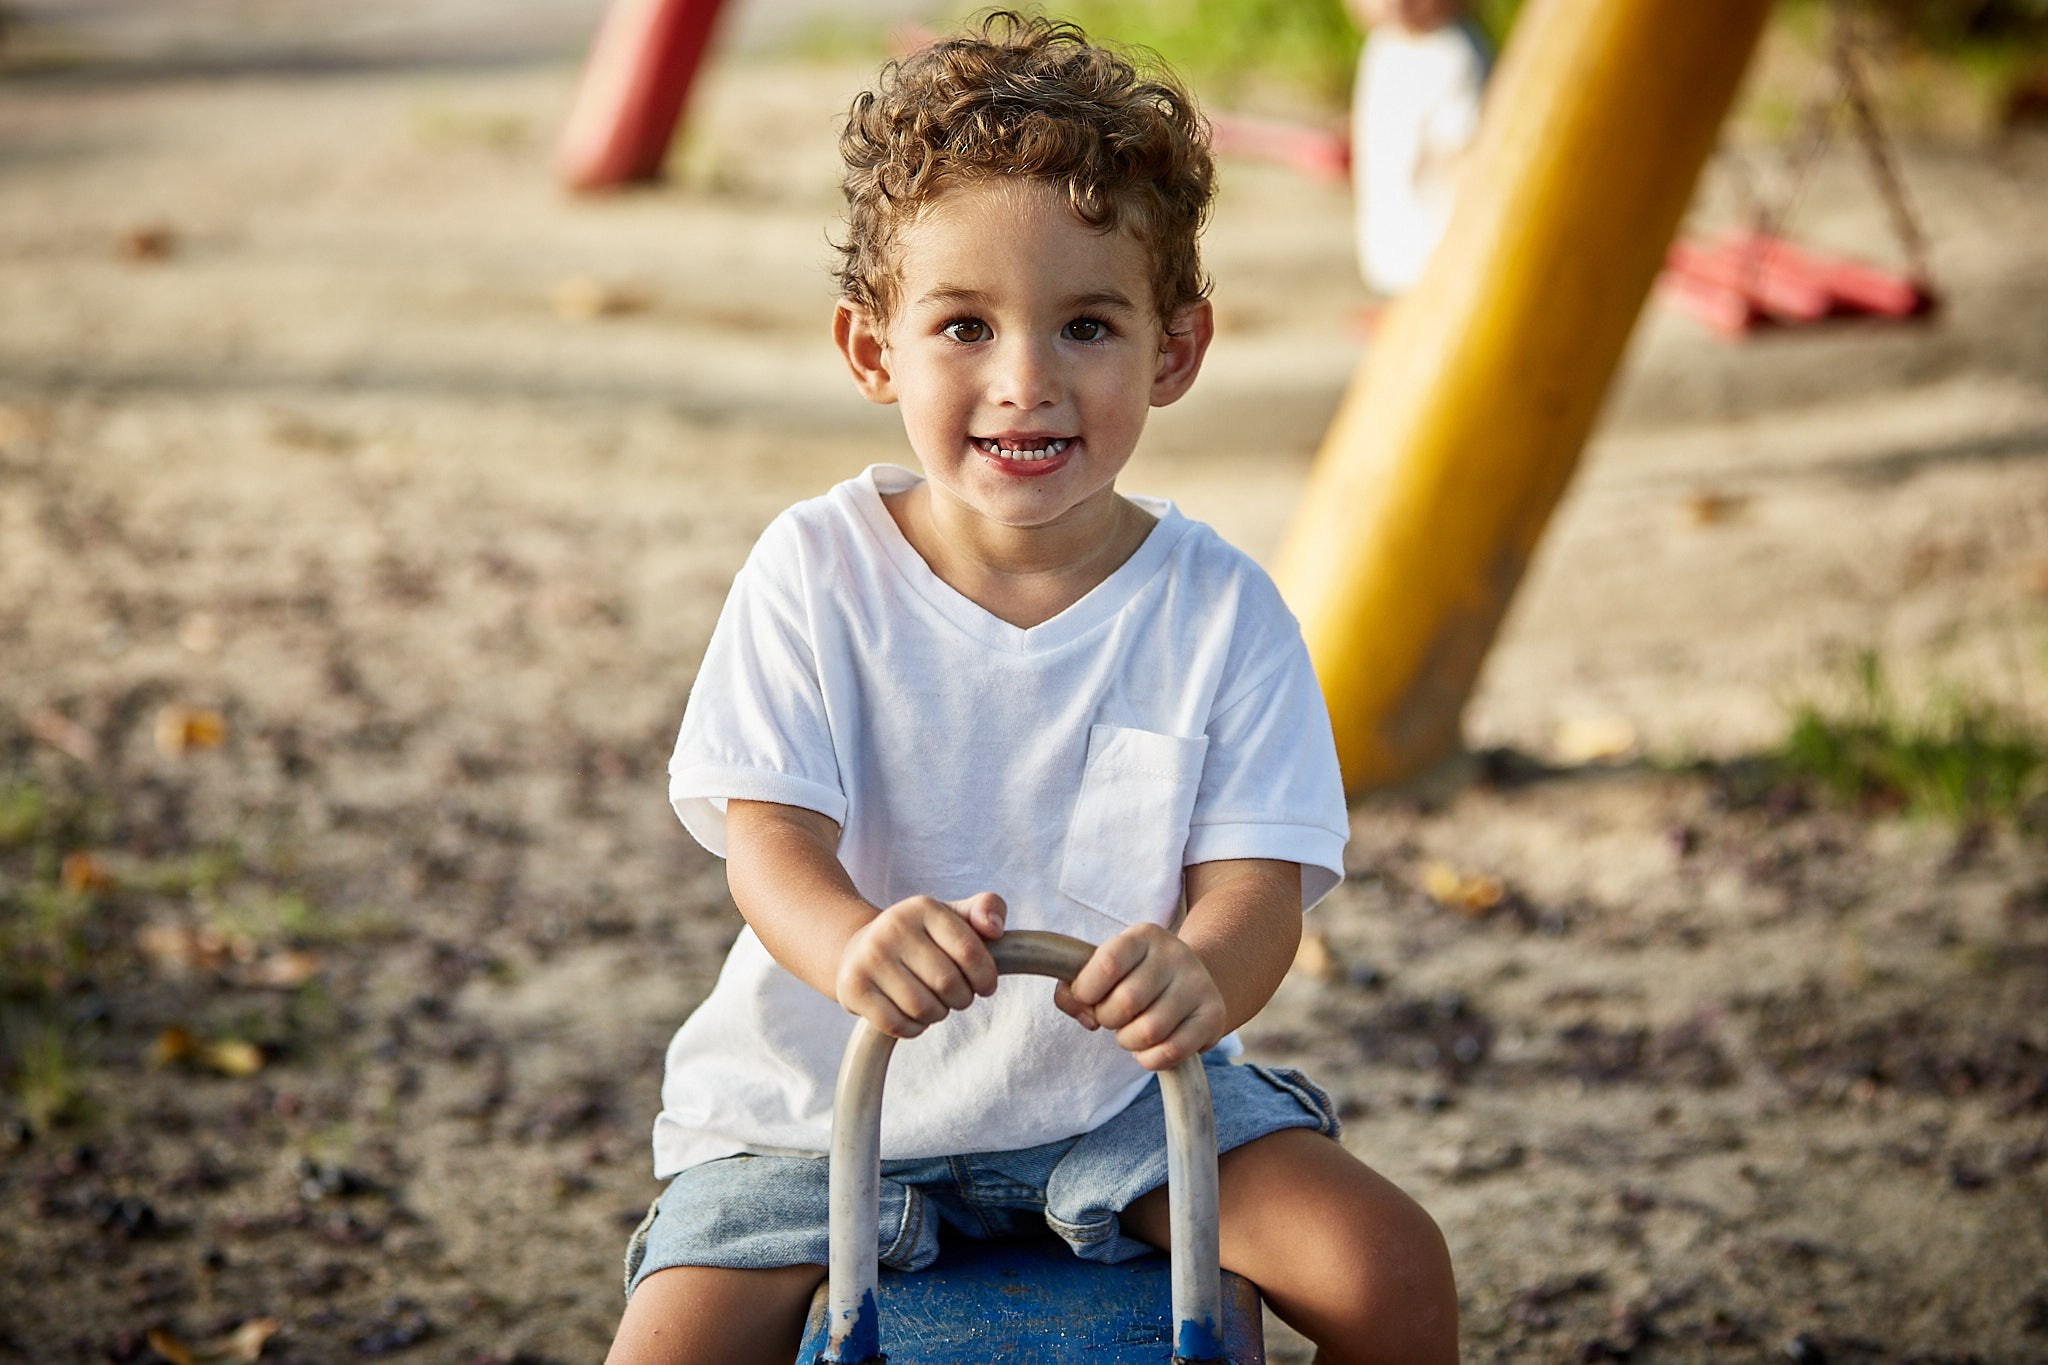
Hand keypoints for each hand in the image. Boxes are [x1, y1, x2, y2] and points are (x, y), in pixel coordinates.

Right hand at [835, 893, 1004, 1038]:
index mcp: (923, 907)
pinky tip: (912, 1015)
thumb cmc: (919, 937)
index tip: (985, 986)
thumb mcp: (953, 915)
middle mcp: (892, 926)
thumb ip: (987, 909)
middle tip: (956, 995)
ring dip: (938, 1014)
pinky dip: (913, 1028)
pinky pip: (897, 1025)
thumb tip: (994, 929)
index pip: (968, 951)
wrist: (858, 949)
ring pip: (923, 1008)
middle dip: (961, 998)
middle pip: (948, 984)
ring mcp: (869, 957)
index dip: (985, 977)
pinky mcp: (852, 987)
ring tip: (934, 1003)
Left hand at [1055, 924, 1226, 1070]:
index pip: (1107, 963)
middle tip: (1113, 1016)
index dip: (1086, 990)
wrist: (1191, 978)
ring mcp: (1198, 984)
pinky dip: (1149, 1059)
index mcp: (1143, 936)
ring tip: (1131, 1031)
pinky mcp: (1213, 1015)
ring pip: (1149, 1031)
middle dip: (1107, 1019)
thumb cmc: (1134, 977)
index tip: (1087, 997)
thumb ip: (1075, 990)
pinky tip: (1148, 1048)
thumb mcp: (1104, 969)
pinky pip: (1171, 1052)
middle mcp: (1174, 954)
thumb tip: (1084, 1014)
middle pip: (1126, 1002)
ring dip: (1128, 1041)